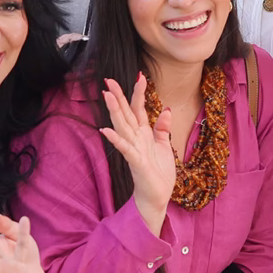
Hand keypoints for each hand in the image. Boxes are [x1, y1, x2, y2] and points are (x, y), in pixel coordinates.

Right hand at [98, 74, 175, 228]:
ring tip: (106, 95)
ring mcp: (134, 150)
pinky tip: (106, 130)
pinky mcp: (135, 162)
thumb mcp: (164, 146)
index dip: (138, 93)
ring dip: (114, 111)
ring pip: (122, 126)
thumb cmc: (158, 173)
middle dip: (118, 96)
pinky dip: (116, 140)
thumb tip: (166, 110)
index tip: (140, 75)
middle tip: (109, 79)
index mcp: (143, 134)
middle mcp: (136, 139)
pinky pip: (124, 149)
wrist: (157, 197)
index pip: (138, 109)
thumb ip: (162, 128)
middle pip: (125, 114)